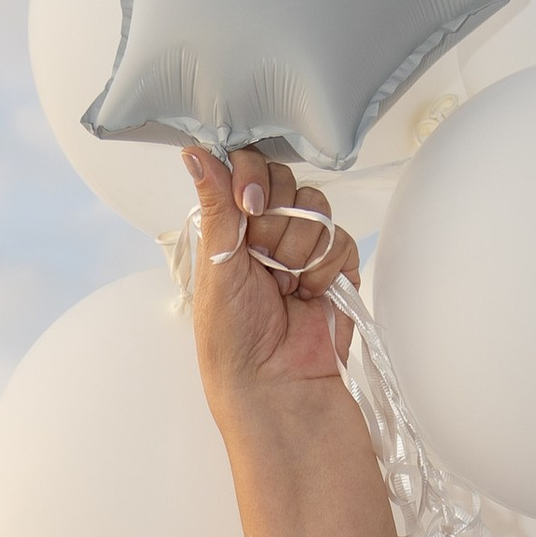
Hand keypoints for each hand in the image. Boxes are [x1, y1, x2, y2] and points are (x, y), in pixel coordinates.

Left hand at [181, 144, 361, 417]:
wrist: (275, 384)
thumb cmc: (233, 338)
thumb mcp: (217, 265)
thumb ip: (215, 203)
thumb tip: (194, 152)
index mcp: (230, 225)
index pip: (246, 166)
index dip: (251, 178)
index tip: (248, 206)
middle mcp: (266, 229)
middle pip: (285, 179)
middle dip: (274, 221)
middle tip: (262, 261)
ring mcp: (303, 246)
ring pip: (315, 207)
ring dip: (298, 250)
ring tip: (284, 287)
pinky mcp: (335, 267)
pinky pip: (341, 239)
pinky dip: (325, 269)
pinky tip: (308, 295)